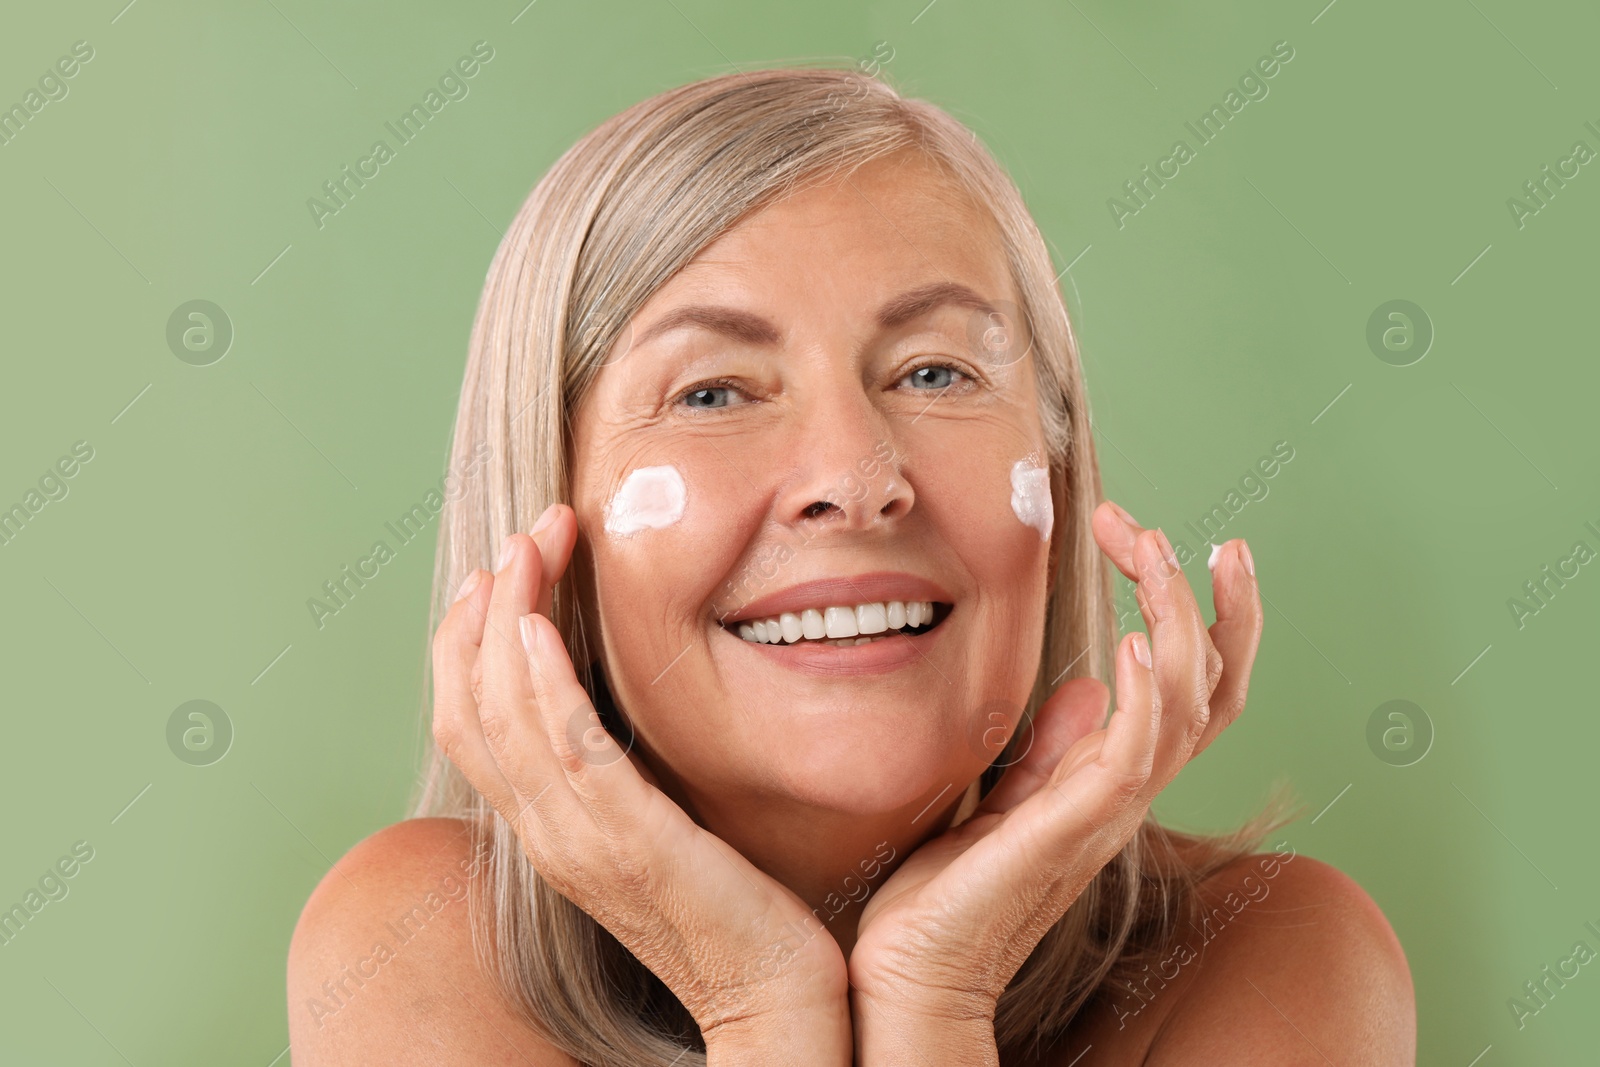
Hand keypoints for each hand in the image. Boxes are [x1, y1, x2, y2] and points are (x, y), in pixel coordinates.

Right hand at [430, 504, 850, 1053]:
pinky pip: (564, 750)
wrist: (774, 998)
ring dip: (512, 616)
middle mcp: (547, 834)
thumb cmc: (732, 908)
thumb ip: (627, 776)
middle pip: (468, 705)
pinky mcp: (631, 842)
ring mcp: (580, 841)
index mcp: (550, 828)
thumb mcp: (661, 829)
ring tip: (535, 544)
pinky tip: (542, 625)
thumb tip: (626, 707)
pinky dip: (542, 681)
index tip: (499, 570)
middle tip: (525, 534)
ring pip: (504, 714)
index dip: (469, 640)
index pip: (469, 722)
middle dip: (486, 607)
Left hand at [848, 501, 1262, 1031]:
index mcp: (1109, 777)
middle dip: (1206, 599)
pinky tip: (1135, 643)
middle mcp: (1125, 790)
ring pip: (1188, 706)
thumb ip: (1048, 748)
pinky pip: (1136, 756)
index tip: (1182, 540)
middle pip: (1212, 687)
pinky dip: (1148, 696)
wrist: (912, 970)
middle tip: (1168, 529)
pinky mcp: (1072, 828)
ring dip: (1180, 618)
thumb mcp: (1000, 797)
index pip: (1192, 689)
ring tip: (1155, 550)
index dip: (1206, 615)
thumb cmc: (946, 892)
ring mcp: (1107, 810)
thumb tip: (1089, 686)